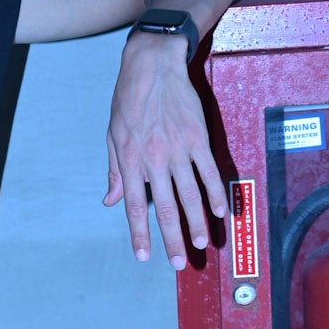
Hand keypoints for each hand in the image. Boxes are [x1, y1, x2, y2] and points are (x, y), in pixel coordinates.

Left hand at [104, 33, 225, 267]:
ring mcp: (178, 149)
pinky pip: (208, 171)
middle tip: (178, 263)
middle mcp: (154, 159)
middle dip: (172, 238)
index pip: (135, 206)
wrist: (152, 65)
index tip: (144, 256)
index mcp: (130, 160)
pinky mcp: (198, 138)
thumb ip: (115, 171)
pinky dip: (215, 193)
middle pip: (166, 207)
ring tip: (200, 244)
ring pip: (190, 194)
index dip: (139, 233)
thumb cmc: (128, 99)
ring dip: (196, 222)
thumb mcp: (112, 135)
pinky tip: (219, 213)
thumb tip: (110, 200)